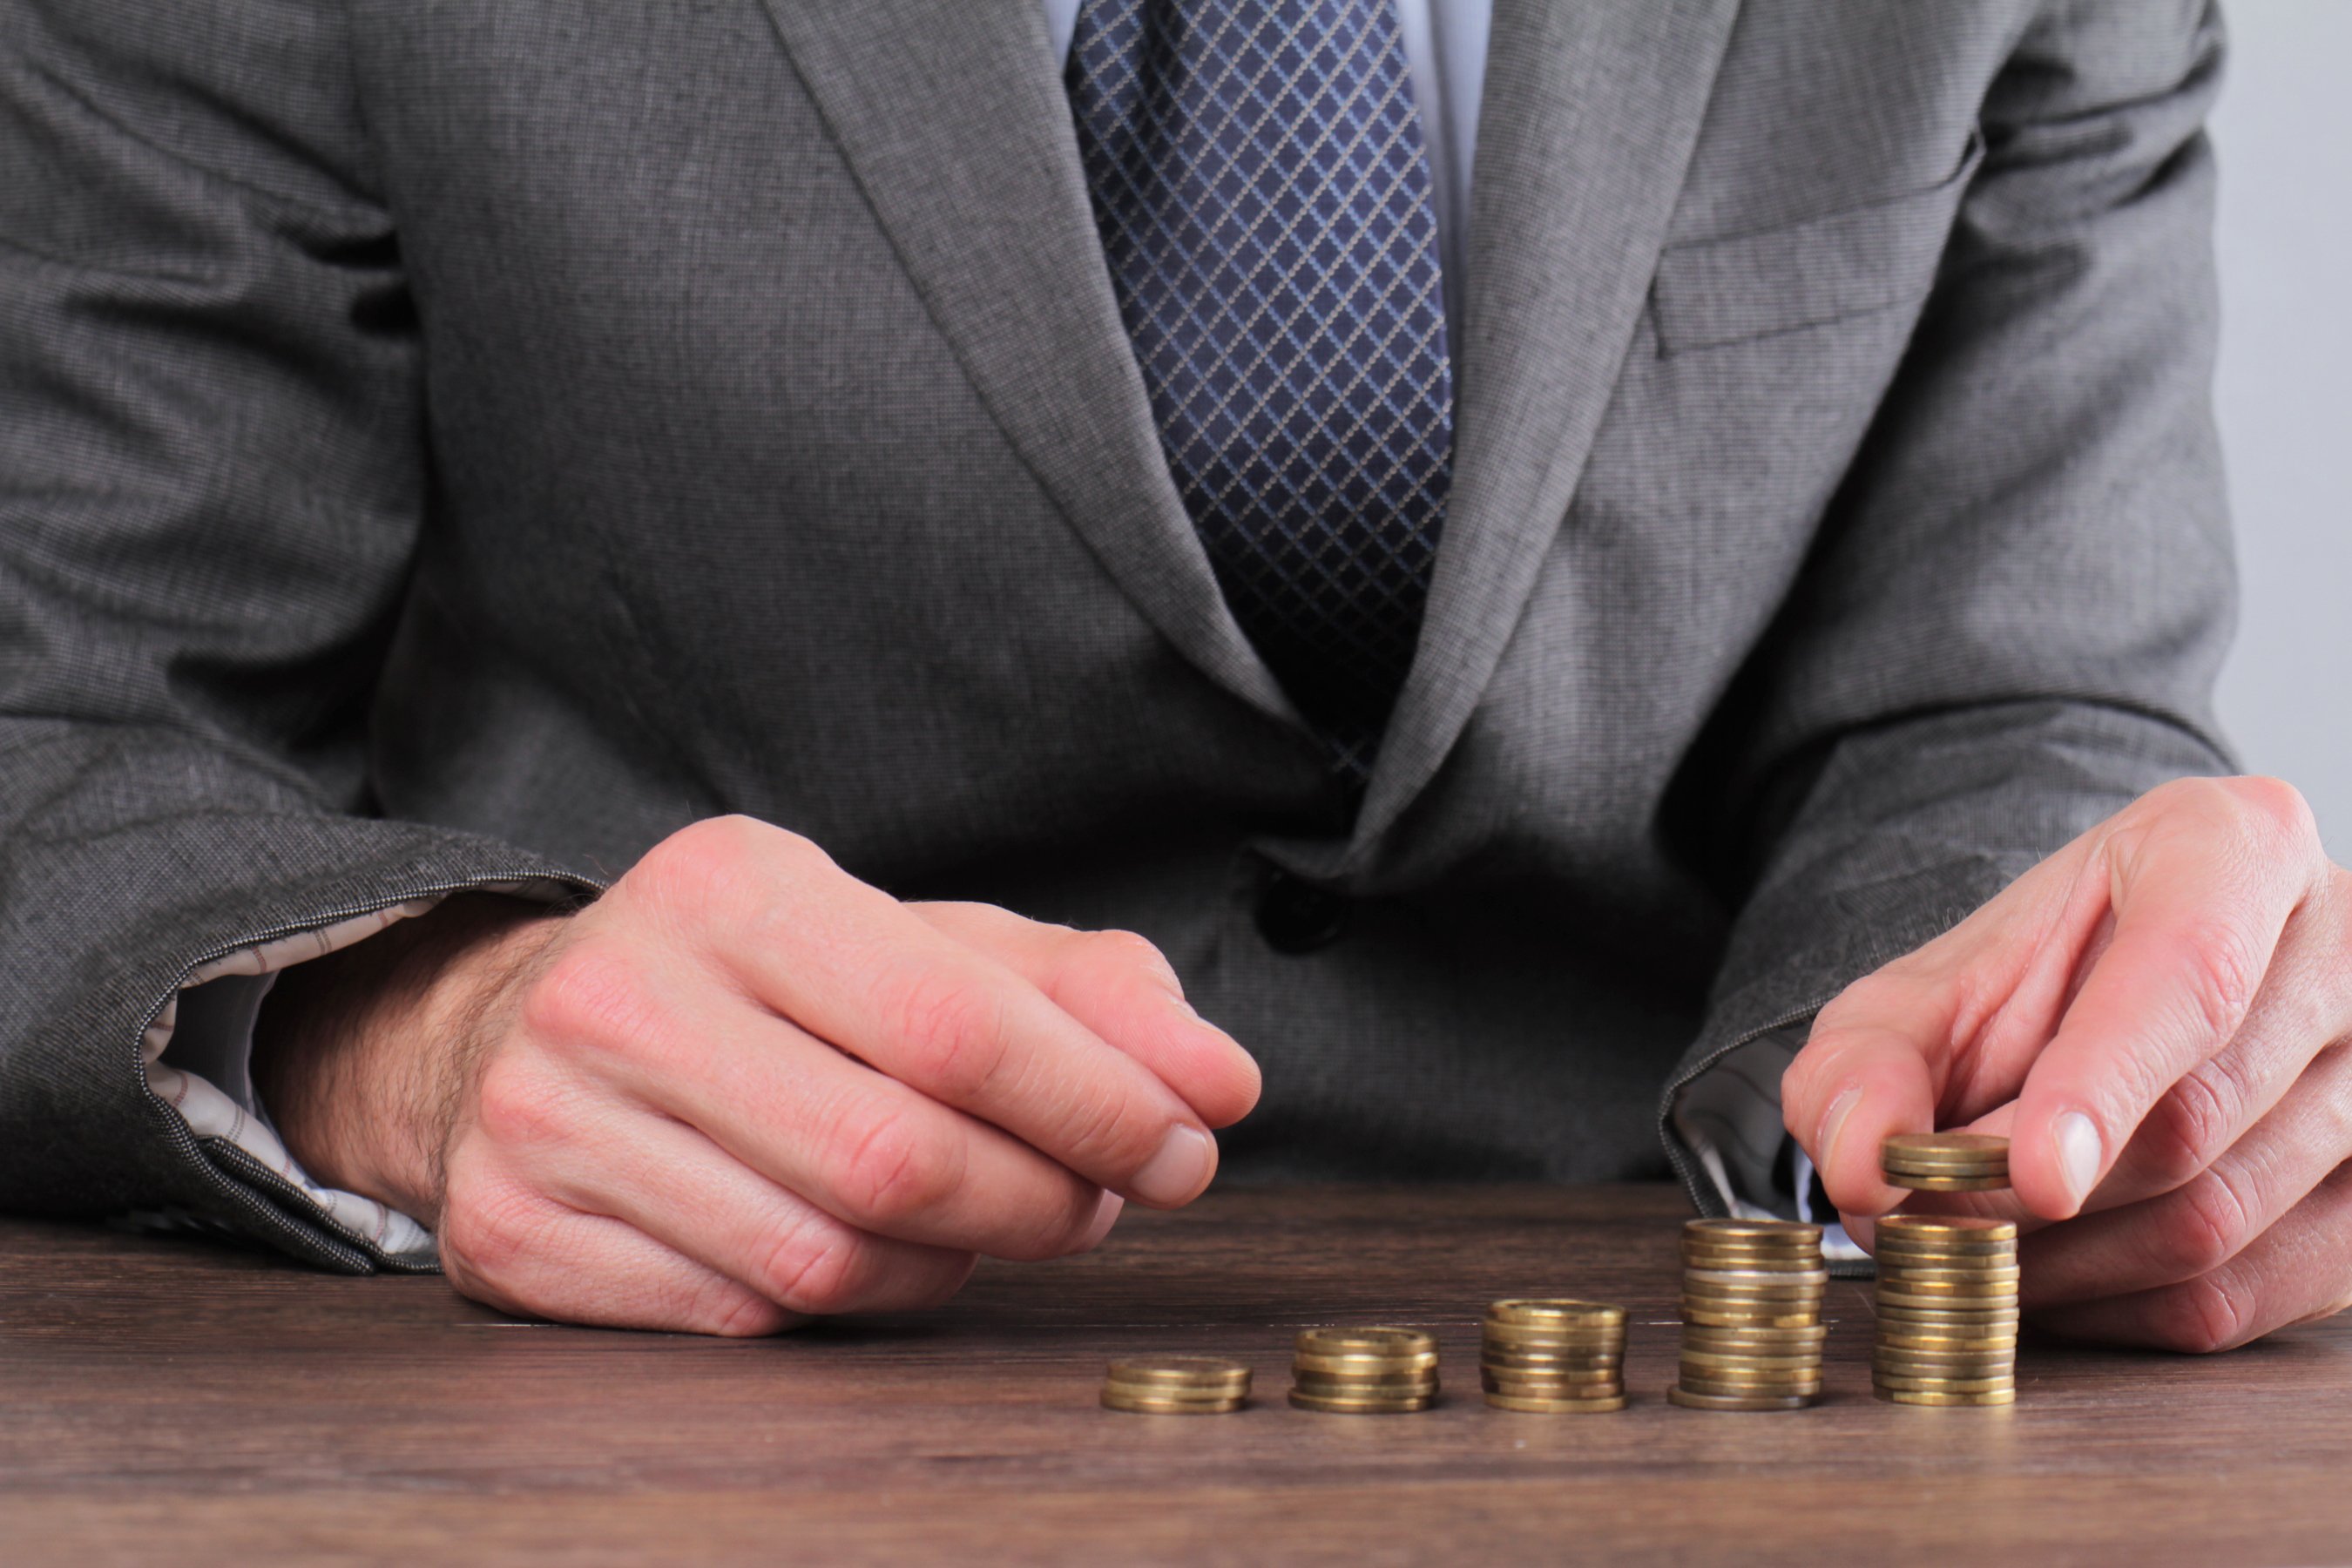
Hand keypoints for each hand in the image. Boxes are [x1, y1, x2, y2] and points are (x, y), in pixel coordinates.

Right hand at [252, 816, 1260, 1333]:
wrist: (511, 1034)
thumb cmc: (760, 988)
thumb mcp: (913, 942)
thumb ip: (1075, 991)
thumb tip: (1216, 1080)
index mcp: (732, 886)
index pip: (958, 1023)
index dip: (1100, 1103)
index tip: (1188, 1143)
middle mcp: (622, 995)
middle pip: (900, 1159)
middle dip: (1045, 1199)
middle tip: (1102, 1198)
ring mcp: (551, 1125)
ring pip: (830, 1260)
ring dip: (958, 1261)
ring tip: (991, 1216)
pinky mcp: (516, 1240)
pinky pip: (745, 1319)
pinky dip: (847, 1304)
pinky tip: (869, 1248)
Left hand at [1782, 776, 2351, 1351]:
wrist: (2118, 994)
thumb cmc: (2041, 980)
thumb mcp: (1932, 987)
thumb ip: (1868, 1059)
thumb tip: (1859, 1159)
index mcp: (2233, 848)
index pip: (2190, 975)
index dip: (2106, 1083)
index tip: (2036, 1173)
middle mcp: (2339, 947)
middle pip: (2192, 1121)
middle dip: (2037, 1198)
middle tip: (1929, 1219)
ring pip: (2221, 1220)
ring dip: (2070, 1264)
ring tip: (1979, 1243)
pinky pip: (2252, 1295)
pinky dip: (2129, 1310)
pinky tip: (2059, 1279)